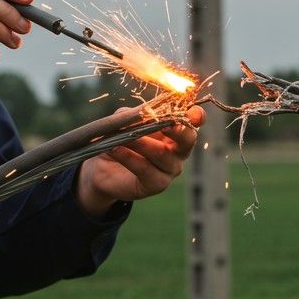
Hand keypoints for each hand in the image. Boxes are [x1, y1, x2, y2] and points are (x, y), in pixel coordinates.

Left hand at [76, 106, 204, 216]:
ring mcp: (170, 169)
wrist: (102, 167)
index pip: (193, 121)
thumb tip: (141, 113)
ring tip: (123, 137)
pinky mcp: (156, 184)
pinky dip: (129, 157)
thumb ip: (135, 115)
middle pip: (187, 140)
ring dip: (141, 142)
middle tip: (165, 125)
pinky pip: (145, 169)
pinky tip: (116, 149)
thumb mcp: (125, 120)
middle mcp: (178, 150)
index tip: (193, 113)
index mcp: (176, 130)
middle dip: (178, 131)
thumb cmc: (120, 138)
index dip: (196, 116)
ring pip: (161, 153)